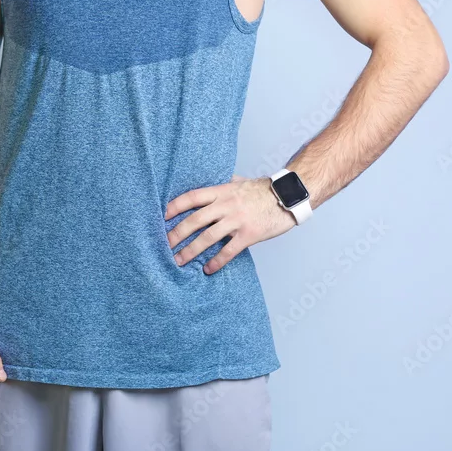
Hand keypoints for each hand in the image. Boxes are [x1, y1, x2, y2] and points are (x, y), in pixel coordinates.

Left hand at [165, 174, 294, 273]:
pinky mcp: (249, 235)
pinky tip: (208, 269)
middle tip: (163, 245)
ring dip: (191, 251)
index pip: (192, 197)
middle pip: (195, 220)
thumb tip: (208, 181)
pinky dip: (217, 261)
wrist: (289, 196)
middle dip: (176, 234)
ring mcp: (237, 220)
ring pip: (208, 238)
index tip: (162, 217)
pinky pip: (229, 251)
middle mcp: (226, 205)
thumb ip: (223, 184)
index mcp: (222, 191)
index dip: (175, 206)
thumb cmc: (263, 190)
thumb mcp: (240, 181)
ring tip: (179, 261)